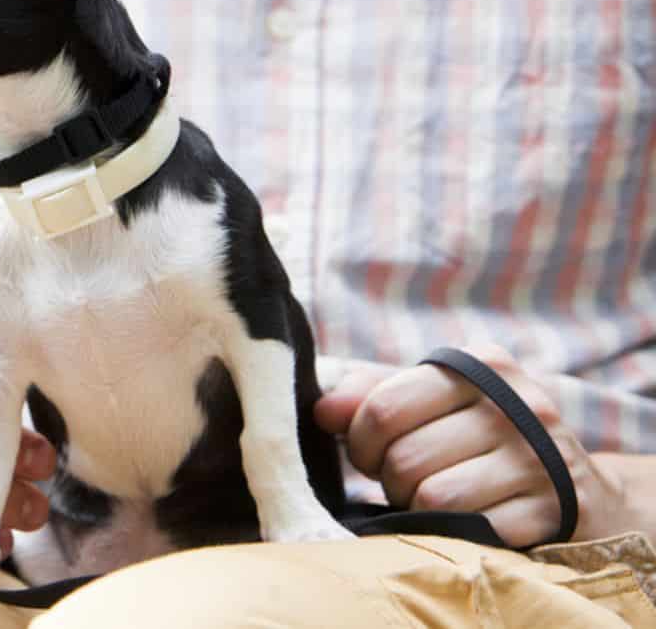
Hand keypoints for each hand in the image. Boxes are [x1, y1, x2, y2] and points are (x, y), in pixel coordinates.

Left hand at [314, 344, 625, 545]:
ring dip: (420, 508)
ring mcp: (540, 458)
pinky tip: (471, 518)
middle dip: (391, 479)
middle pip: (404, 458)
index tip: (368, 453)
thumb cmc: (481, 435)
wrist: (575, 485)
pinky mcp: (553, 509)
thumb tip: (322, 410)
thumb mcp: (432, 400)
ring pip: (433, 497)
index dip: (361, 440)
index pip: (383, 407)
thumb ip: (372, 395)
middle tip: (406, 480)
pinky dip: (457, 531)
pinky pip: (471, 530)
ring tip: (436, 498)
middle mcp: (516, 404)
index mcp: (480, 366)